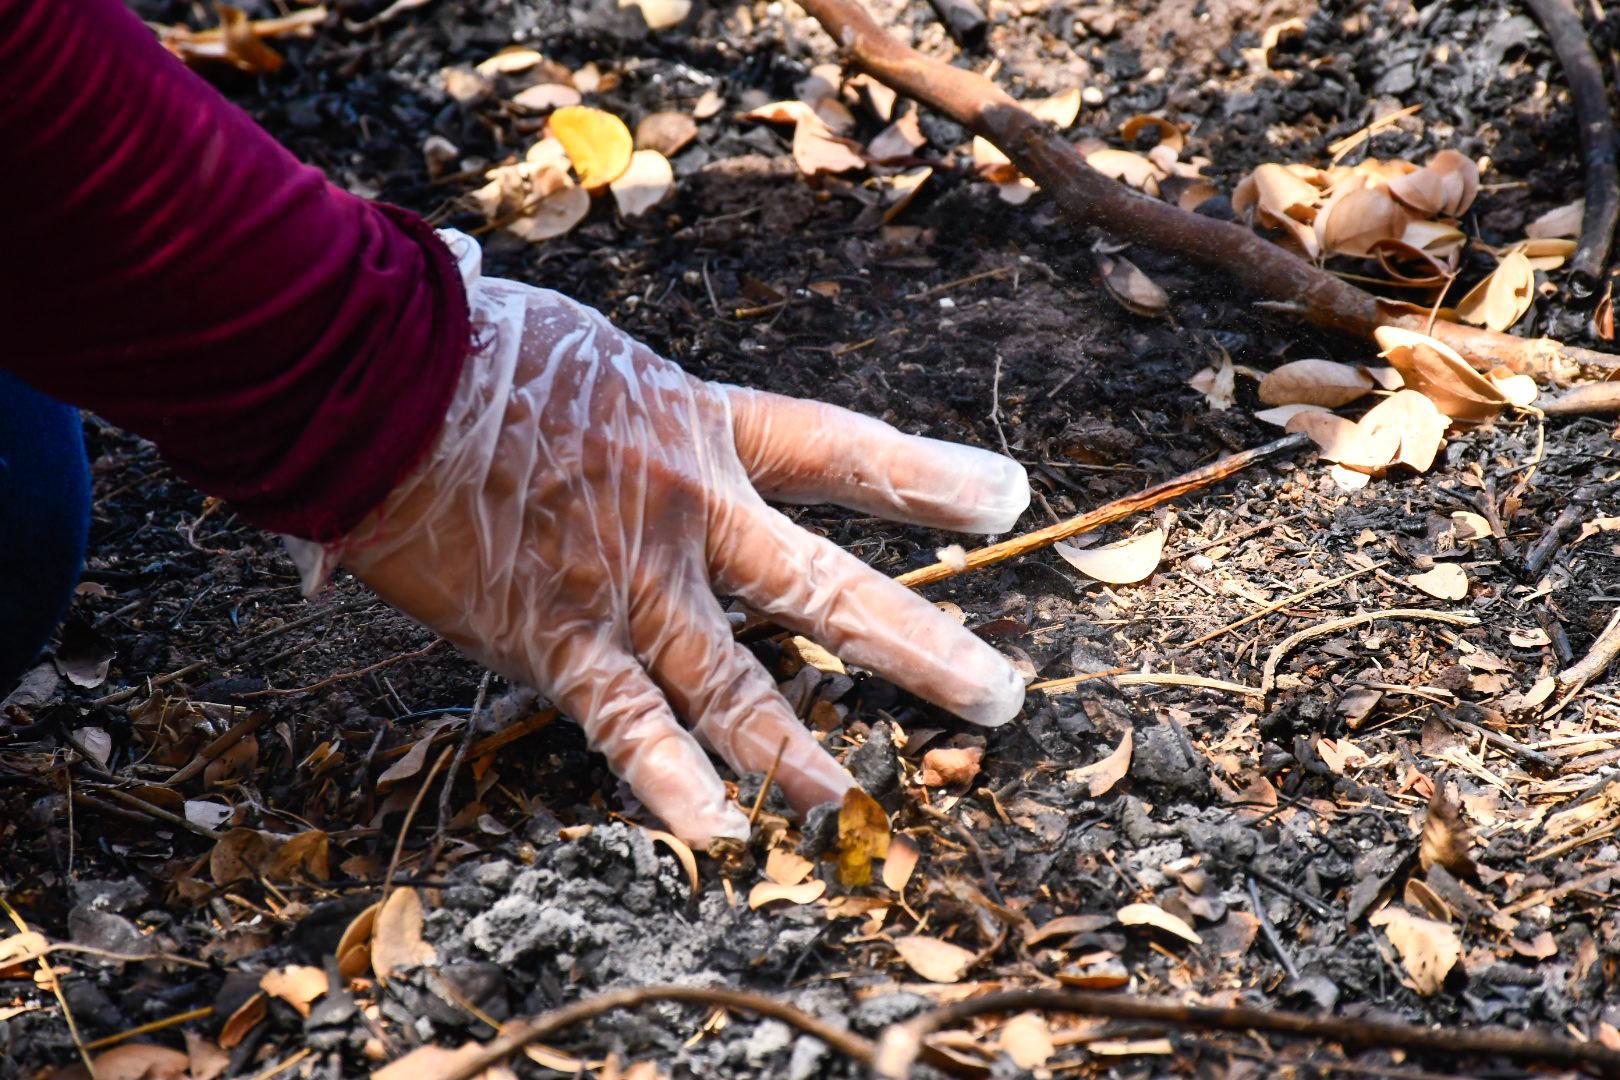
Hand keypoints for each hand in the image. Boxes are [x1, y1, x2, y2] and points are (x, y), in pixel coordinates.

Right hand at [309, 248, 1029, 843]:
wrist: (370, 365)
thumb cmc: (463, 343)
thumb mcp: (583, 356)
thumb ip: (617, 411)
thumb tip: (608, 430)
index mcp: (700, 427)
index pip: (842, 452)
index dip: (930, 478)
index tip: (1008, 498)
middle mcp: (687, 510)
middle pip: (824, 587)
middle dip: (920, 644)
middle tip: (1001, 694)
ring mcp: (626, 580)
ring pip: (735, 679)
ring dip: (796, 747)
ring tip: (850, 796)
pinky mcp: (551, 635)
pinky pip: (622, 719)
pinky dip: (665, 778)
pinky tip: (714, 832)